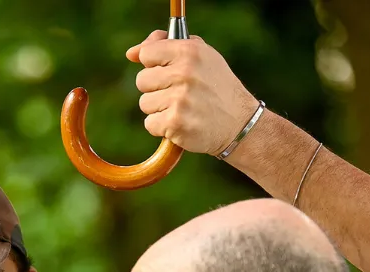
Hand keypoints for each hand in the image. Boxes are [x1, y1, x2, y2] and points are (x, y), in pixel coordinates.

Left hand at [127, 30, 260, 156]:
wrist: (238, 124)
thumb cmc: (216, 87)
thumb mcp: (201, 57)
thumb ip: (167, 46)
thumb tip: (131, 53)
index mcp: (189, 51)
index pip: (147, 53)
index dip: (153, 64)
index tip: (166, 71)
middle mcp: (184, 73)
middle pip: (142, 80)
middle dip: (155, 89)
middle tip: (179, 94)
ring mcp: (179, 99)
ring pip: (145, 103)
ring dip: (159, 109)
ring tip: (183, 109)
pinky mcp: (175, 123)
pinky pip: (150, 124)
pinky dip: (162, 127)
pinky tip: (181, 123)